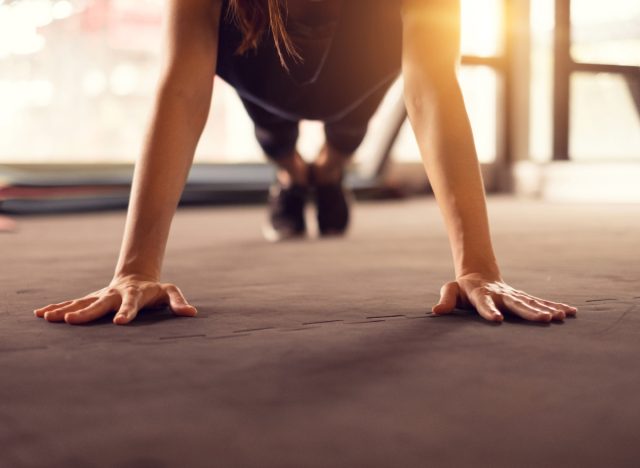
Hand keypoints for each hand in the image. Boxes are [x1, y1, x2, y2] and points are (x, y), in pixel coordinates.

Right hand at [34, 275, 197, 324]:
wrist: (137, 277)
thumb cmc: (155, 289)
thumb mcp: (170, 292)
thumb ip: (178, 302)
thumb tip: (191, 313)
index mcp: (134, 295)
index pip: (131, 305)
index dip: (127, 312)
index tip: (119, 323)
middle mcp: (114, 294)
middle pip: (99, 303)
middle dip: (85, 312)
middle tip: (70, 320)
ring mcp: (101, 296)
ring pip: (82, 302)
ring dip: (65, 309)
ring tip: (48, 317)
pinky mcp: (92, 298)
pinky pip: (73, 303)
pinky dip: (58, 307)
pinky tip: (41, 314)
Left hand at [432, 273, 577, 322]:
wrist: (479, 275)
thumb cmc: (462, 289)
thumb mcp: (451, 291)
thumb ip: (445, 300)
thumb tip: (436, 311)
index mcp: (481, 294)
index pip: (484, 303)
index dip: (489, 311)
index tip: (496, 320)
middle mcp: (501, 294)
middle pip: (516, 303)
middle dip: (530, 312)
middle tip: (544, 319)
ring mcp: (514, 295)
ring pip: (532, 302)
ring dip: (547, 309)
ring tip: (561, 317)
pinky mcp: (523, 297)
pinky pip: (541, 302)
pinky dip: (555, 306)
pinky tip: (571, 312)